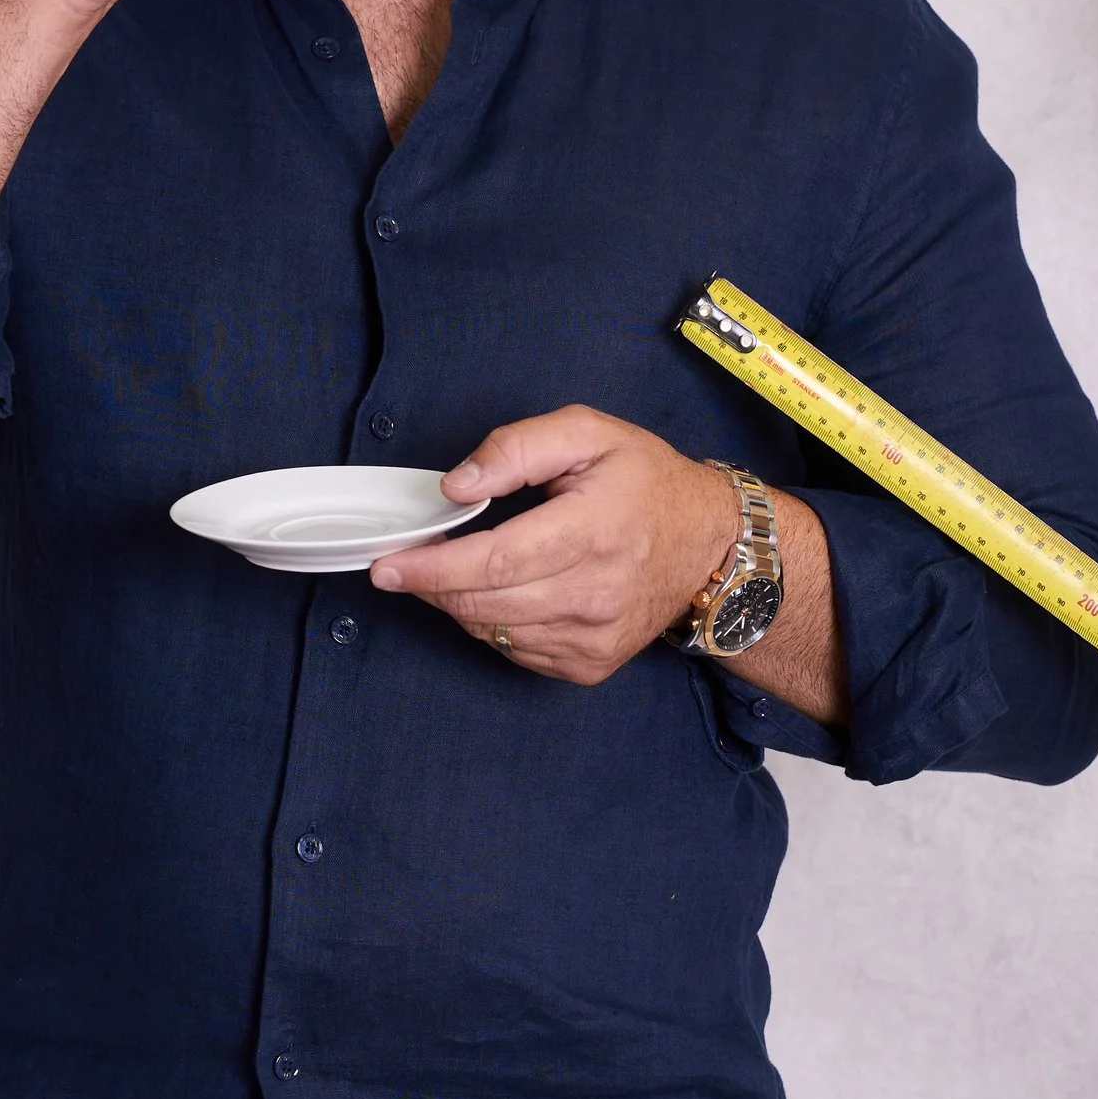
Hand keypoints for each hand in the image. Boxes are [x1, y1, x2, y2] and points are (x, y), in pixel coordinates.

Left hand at [370, 407, 735, 686]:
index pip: (493, 561)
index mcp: (591, 531)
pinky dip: (491, 623)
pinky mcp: (591, 664)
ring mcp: (593, 638)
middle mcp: (594, 594)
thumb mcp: (588, 433)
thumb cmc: (647, 481)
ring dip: (457, 602)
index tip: (387, 565)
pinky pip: (514, 651)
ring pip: (492, 631)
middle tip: (404, 563)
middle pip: (484, 602)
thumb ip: (516, 448)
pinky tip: (499, 592)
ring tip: (455, 569)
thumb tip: (457, 485)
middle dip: (431, 584)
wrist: (710, 544)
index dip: (431, 567)